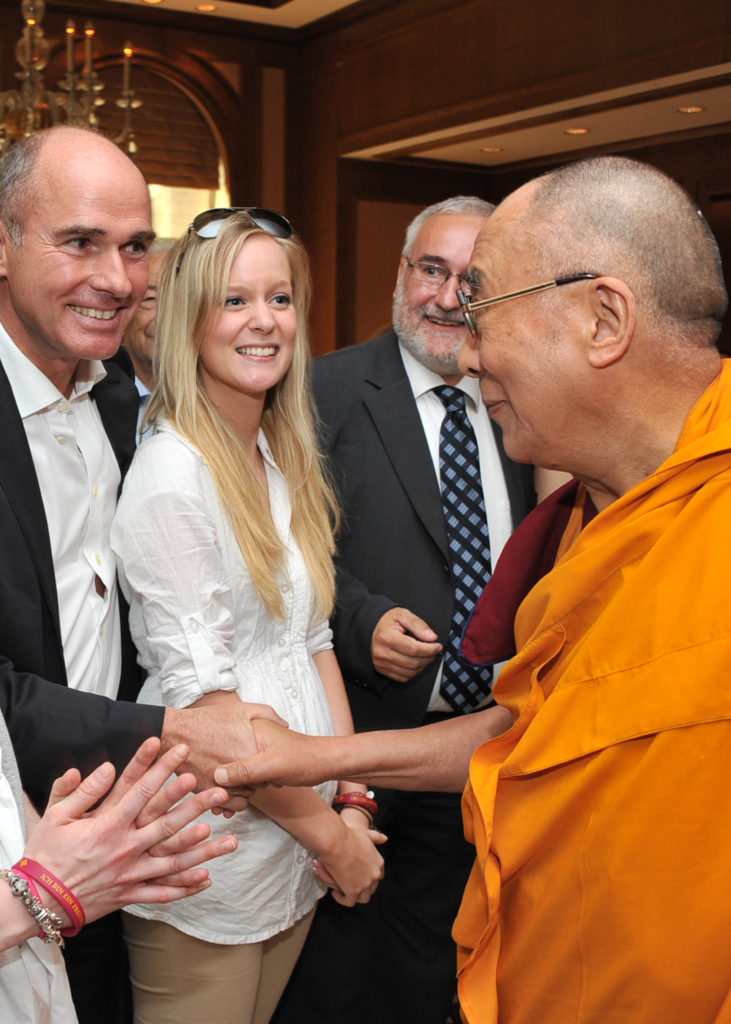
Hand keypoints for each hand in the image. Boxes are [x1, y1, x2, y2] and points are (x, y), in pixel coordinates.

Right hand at [24, 738, 237, 927]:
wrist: (36, 901)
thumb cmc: (44, 855)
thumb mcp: (56, 816)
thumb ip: (84, 790)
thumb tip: (109, 767)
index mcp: (109, 825)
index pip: (144, 790)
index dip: (164, 768)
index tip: (182, 751)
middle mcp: (126, 848)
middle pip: (169, 823)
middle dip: (197, 805)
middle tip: (220, 791)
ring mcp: (130, 873)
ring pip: (175, 861)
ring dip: (204, 851)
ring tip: (230, 840)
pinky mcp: (129, 894)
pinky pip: (162, 892)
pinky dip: (185, 887)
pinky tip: (206, 879)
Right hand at [163, 701, 287, 806]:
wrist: (176, 732)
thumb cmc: (209, 720)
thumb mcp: (242, 710)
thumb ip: (269, 714)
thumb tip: (285, 723)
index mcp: (250, 751)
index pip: (271, 770)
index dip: (267, 766)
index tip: (261, 761)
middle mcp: (239, 771)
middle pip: (259, 786)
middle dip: (256, 779)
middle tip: (249, 769)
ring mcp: (224, 784)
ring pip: (245, 799)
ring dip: (243, 791)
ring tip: (237, 778)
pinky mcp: (209, 793)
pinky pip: (228, 806)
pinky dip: (229, 801)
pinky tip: (226, 787)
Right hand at [216, 718, 335, 789]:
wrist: (325, 763)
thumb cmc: (304, 759)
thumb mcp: (273, 766)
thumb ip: (246, 770)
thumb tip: (217, 776)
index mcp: (249, 728)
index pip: (221, 750)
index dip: (217, 773)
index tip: (216, 791)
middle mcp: (248, 735)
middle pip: (223, 763)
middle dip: (223, 784)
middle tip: (228, 800)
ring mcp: (252, 749)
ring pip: (231, 772)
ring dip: (232, 789)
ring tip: (236, 800)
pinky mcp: (257, 761)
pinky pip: (240, 777)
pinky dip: (239, 790)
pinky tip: (241, 802)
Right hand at [313, 821, 385, 906]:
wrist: (335, 842)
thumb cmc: (348, 836)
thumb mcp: (366, 834)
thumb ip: (377, 837)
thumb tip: (385, 838)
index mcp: (379, 862)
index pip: (378, 876)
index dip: (369, 878)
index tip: (359, 876)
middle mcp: (375, 875)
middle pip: (372, 889)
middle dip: (363, 888)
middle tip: (351, 885)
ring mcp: (365, 884)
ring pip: (363, 898)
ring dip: (354, 896)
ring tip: (344, 891)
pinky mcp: (353, 891)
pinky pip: (349, 902)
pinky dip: (342, 899)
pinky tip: (336, 893)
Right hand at [371, 607, 441, 681]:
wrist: (372, 627)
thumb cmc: (388, 621)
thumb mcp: (403, 615)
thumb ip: (418, 624)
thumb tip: (432, 637)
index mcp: (386, 637)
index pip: (414, 649)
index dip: (430, 649)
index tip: (438, 646)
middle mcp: (382, 653)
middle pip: (413, 662)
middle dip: (429, 657)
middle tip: (435, 650)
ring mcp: (381, 663)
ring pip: (410, 672)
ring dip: (423, 666)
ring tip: (427, 656)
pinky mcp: (382, 670)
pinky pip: (403, 677)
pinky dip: (414, 672)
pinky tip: (418, 662)